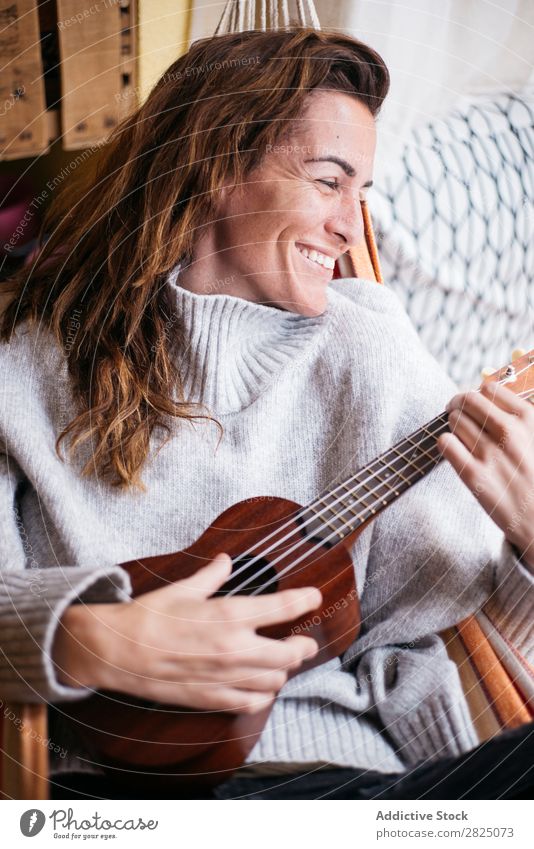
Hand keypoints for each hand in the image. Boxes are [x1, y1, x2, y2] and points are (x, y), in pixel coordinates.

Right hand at [52, 552, 320, 712]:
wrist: (118, 651)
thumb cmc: (149, 616)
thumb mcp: (183, 588)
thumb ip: (211, 576)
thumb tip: (225, 561)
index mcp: (230, 615)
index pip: (283, 607)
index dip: (304, 600)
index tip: (314, 596)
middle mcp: (234, 648)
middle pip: (289, 653)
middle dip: (302, 646)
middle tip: (305, 641)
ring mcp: (225, 677)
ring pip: (275, 679)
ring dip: (284, 670)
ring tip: (284, 662)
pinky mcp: (212, 698)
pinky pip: (252, 701)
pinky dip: (264, 694)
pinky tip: (263, 686)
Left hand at [436, 380, 533, 569]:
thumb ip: (520, 416)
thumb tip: (488, 392)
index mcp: (528, 419)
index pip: (489, 389)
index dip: (478, 394)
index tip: (474, 403)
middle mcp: (508, 432)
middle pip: (467, 400)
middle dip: (458, 404)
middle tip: (455, 411)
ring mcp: (490, 453)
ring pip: (454, 421)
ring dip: (452, 424)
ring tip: (459, 435)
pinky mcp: (474, 475)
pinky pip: (445, 443)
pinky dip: (445, 443)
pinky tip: (453, 449)